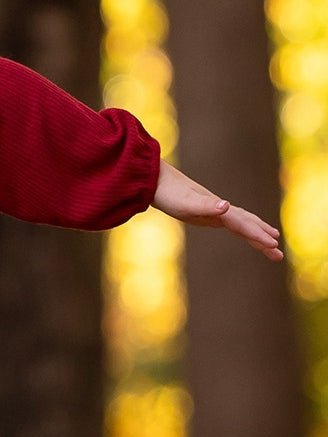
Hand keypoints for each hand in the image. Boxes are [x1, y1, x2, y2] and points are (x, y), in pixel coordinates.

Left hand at [151, 159, 282, 260]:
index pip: (243, 224)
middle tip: (279, 254)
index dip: (258, 234)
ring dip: (258, 235)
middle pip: (248, 224)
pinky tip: (247, 234)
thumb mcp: (186, 203)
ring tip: (272, 246)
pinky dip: (244, 230)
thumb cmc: (169, 194)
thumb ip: (206, 205)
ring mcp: (217, 211)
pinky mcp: (210, 214)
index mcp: (219, 208)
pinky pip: (233, 225)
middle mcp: (222, 208)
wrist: (157, 181)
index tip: (273, 244)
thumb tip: (226, 205)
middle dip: (263, 239)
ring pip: (243, 224)